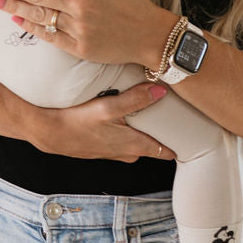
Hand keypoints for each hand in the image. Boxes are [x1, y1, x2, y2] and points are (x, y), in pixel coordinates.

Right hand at [33, 84, 176, 162]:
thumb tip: (161, 90)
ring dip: (145, 133)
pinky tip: (124, 119)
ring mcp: (113, 152)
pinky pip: (123, 141)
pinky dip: (129, 132)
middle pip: (153, 146)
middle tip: (176, 120)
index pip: (165, 150)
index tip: (194, 137)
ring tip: (152, 116)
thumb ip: (135, 100)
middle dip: (163, 136)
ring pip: (137, 144)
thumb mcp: (108, 108)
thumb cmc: (77, 122)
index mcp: (133, 145)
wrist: (48, 133)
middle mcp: (126, 152)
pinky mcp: (101, 147)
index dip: (180, 144)